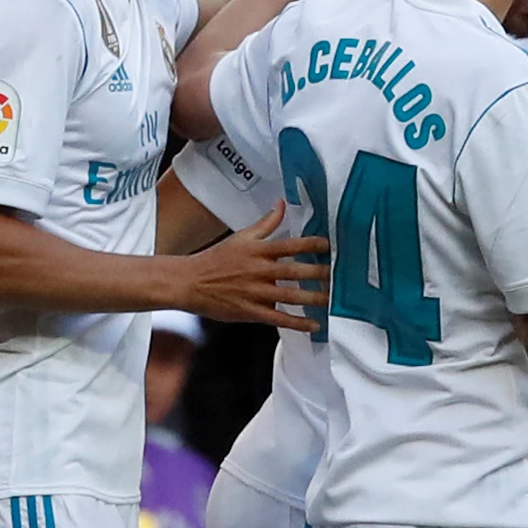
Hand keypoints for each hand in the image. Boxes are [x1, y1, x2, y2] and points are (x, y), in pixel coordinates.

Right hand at [175, 200, 326, 332]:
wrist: (189, 282)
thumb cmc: (217, 259)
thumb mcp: (242, 237)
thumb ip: (266, 223)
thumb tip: (282, 204)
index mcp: (258, 251)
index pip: (290, 245)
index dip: (311, 244)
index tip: (328, 245)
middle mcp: (259, 271)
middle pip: (294, 271)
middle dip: (318, 273)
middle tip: (338, 274)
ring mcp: (255, 293)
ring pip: (290, 296)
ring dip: (313, 298)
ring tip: (332, 300)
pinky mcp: (251, 312)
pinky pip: (278, 318)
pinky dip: (298, 322)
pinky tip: (314, 324)